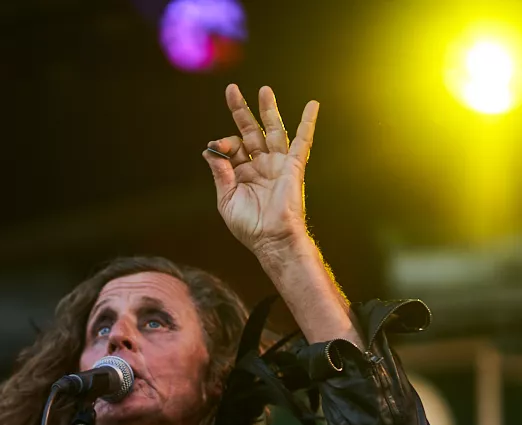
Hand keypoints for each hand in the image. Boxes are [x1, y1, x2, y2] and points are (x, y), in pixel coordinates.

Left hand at [203, 84, 317, 260]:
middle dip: (241, 110)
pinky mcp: (293, 166)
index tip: (216, 148)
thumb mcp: (226, 199)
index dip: (222, 143)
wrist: (271, 239)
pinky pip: (302, 141)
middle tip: (232, 89)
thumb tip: (209, 150)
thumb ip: (220, 173)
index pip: (231, 147)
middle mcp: (259, 165)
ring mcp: (277, 163)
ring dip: (268, 110)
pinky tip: (313, 105)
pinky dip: (308, 123)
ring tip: (264, 90)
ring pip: (272, 130)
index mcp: (241, 173)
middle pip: (250, 131)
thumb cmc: (248, 225)